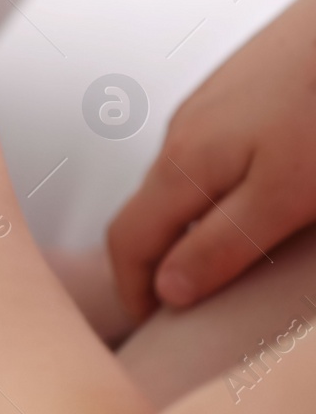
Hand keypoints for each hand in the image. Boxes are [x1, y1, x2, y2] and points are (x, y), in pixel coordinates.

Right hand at [108, 0, 315, 319]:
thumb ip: (223, 244)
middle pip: (149, 209)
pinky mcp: (235, 91)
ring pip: (180, 180)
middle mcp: (180, 133)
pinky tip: (256, 192)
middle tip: (187, 301)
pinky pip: (208, 152)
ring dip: (188, 222)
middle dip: (158, 259)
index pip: (127, 239)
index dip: (132, 289)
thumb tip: (168, 288)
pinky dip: (215, 188)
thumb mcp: (286, 197)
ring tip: (226, 252)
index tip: (149, 322)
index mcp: (182, 164)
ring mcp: (205, 107)